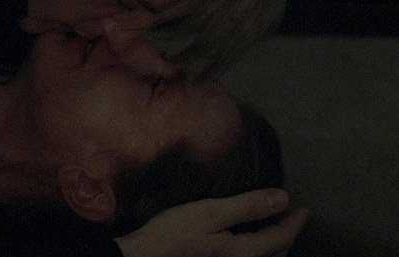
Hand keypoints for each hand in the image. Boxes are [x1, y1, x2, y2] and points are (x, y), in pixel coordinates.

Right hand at [114, 189, 307, 256]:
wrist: (145, 256)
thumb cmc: (174, 232)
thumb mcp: (210, 212)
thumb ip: (247, 206)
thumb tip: (283, 198)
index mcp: (245, 252)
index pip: (281, 237)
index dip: (295, 222)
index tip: (304, 208)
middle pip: (277, 254)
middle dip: (287, 236)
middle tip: (290, 218)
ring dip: (274, 246)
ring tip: (271, 229)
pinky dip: (257, 252)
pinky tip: (245, 242)